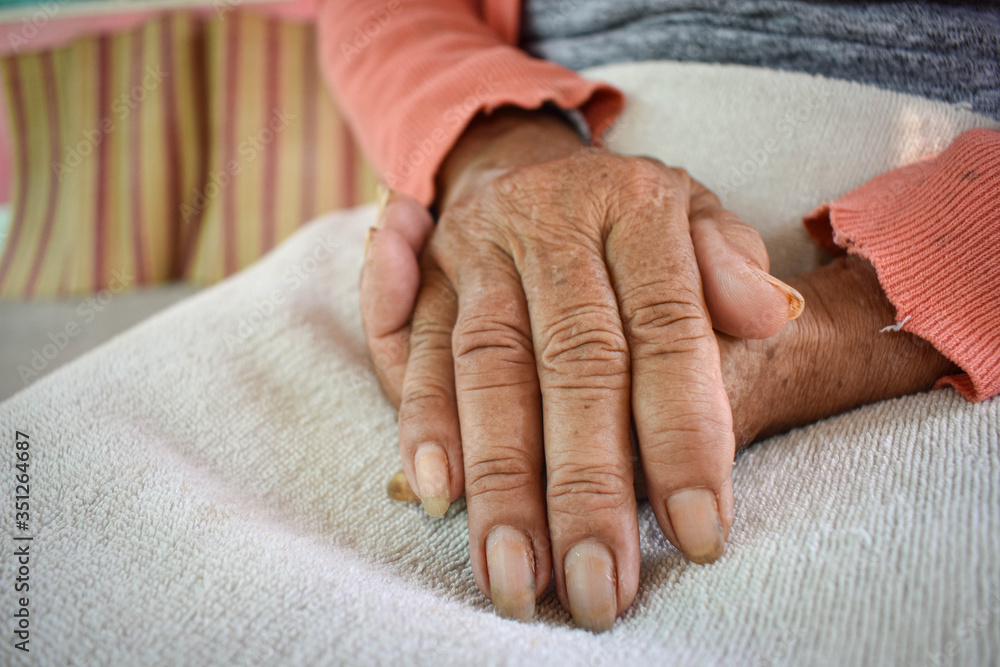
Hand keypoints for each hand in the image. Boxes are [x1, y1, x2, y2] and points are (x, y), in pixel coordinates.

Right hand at [362, 108, 803, 630]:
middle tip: (599, 589)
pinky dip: (420, 420)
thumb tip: (770, 316)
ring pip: (486, 370)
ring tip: (516, 576)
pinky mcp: (423, 276)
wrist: (520, 159)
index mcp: (636, 209)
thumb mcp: (697, 213)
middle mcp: (551, 226)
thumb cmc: (625, 213)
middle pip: (571, 363)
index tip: (698, 534)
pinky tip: (437, 493)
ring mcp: (478, 250)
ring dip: (498, 480)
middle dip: (584, 486)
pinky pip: (412, 348)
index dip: (683, 435)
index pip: (666, 330)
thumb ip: (733, 263)